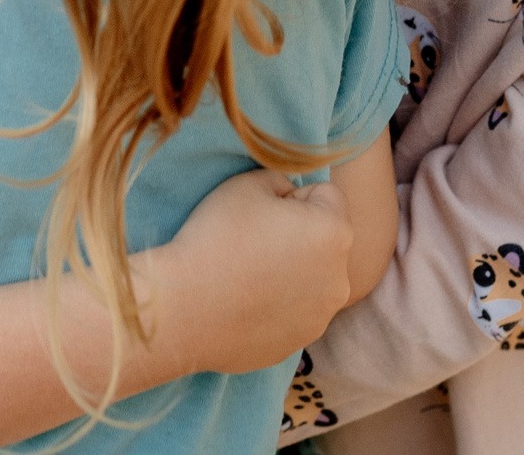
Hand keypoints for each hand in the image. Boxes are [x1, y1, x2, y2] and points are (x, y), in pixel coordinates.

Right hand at [149, 169, 353, 374]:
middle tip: (253, 243)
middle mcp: (340, 279)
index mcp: (335, 233)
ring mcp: (320, 317)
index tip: (262, 214)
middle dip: (298, 236)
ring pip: (311, 280)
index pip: (327, 196)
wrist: (183, 309)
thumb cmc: (216, 237)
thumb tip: (289, 196)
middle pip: (323, 241)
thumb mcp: (246, 184)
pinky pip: (293, 312)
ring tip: (246, 276)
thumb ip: (280, 181)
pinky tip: (244, 304)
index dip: (294, 196)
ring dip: (290, 272)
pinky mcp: (299, 342)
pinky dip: (277, 305)